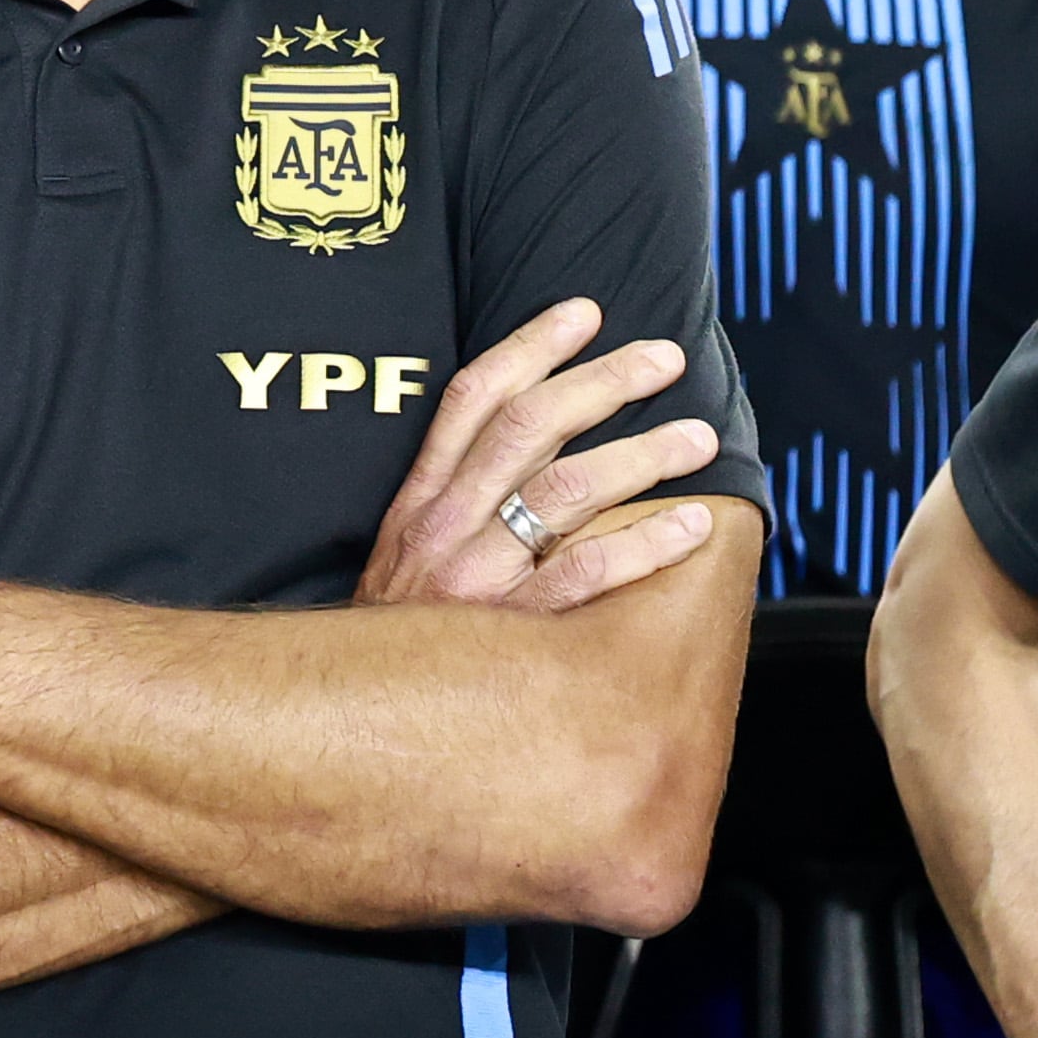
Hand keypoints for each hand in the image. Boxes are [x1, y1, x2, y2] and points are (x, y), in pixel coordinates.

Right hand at [356, 297, 720, 611]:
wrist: (340, 725)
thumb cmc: (393, 643)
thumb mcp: (402, 560)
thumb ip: (451, 509)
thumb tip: (525, 463)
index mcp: (421, 500)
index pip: (473, 397)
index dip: (531, 346)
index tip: (583, 311)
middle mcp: (444, 525)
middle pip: (531, 426)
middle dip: (604, 381)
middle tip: (665, 358)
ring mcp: (473, 577)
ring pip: (566, 490)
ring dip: (641, 455)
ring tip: (697, 438)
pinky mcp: (506, 632)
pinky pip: (583, 576)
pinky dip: (642, 547)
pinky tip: (690, 530)